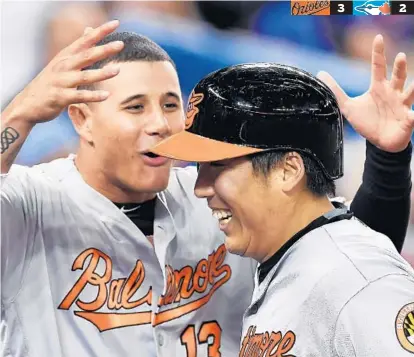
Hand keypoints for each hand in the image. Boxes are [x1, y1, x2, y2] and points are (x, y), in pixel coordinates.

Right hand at [10, 20, 123, 123]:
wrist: (29, 103)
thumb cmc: (51, 82)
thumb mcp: (63, 61)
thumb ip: (78, 49)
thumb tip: (90, 30)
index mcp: (66, 56)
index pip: (85, 40)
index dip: (100, 31)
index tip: (116, 23)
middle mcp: (63, 66)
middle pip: (87, 55)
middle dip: (104, 49)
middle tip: (121, 44)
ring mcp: (61, 81)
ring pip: (84, 76)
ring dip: (101, 73)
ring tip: (118, 70)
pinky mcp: (60, 97)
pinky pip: (80, 96)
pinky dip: (93, 95)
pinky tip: (107, 95)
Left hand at [317, 35, 413, 152]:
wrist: (379, 142)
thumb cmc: (367, 122)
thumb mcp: (348, 106)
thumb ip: (336, 91)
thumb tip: (320, 74)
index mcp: (379, 87)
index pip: (378, 66)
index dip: (378, 53)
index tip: (378, 37)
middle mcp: (393, 93)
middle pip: (397, 76)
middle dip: (399, 67)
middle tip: (399, 56)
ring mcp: (402, 105)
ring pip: (411, 92)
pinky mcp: (408, 119)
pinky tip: (413, 114)